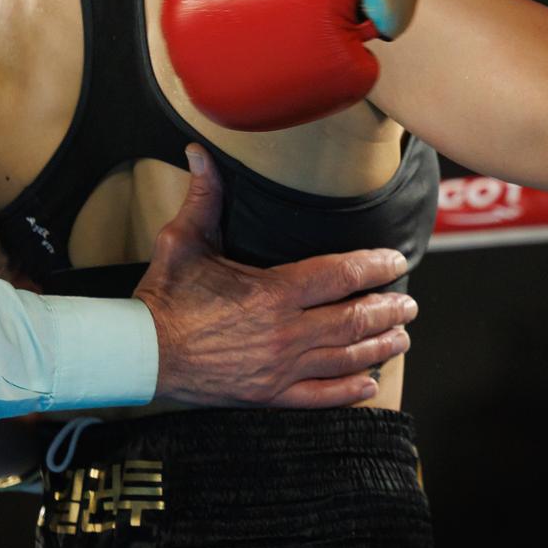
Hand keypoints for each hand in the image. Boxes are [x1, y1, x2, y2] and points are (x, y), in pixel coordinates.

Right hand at [136, 146, 415, 407]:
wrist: (137, 354)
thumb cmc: (163, 296)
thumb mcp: (184, 241)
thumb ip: (204, 196)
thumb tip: (200, 150)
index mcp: (273, 292)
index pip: (341, 275)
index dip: (375, 267)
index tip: (396, 262)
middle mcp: (284, 332)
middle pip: (354, 319)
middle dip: (388, 310)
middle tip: (410, 304)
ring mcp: (278, 367)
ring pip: (344, 357)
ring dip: (379, 347)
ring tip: (401, 338)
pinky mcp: (266, 395)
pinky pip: (318, 397)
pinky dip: (348, 391)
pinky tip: (369, 384)